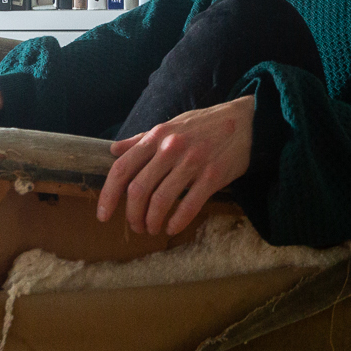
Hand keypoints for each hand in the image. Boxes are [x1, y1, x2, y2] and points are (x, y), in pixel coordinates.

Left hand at [99, 96, 255, 236]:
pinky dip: (177, 222)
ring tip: (152, 229)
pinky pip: (189, 205)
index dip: (108, 195)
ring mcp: (192, 162)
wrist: (246, 121)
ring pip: (161, 201)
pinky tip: (172, 228)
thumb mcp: (171, 124)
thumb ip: (142, 139)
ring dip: (152, 222)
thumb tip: (114, 150)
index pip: (122, 168)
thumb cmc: (206, 124)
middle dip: (132, 215)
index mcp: (157, 136)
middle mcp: (171, 149)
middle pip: (138, 190)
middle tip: (135, 226)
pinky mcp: (213, 176)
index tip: (103, 215)